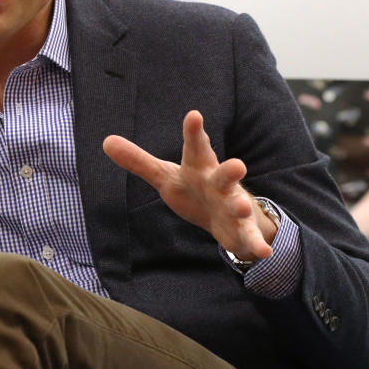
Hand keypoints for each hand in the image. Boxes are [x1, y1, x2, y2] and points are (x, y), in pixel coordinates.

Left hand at [102, 110, 275, 261]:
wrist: (225, 217)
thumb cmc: (193, 188)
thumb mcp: (164, 176)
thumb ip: (138, 161)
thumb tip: (105, 141)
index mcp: (199, 167)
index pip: (195, 147)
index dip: (194, 132)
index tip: (194, 115)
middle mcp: (218, 183)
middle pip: (224, 174)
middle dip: (231, 170)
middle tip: (238, 165)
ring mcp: (232, 205)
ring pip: (238, 204)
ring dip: (241, 206)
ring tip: (242, 208)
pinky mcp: (240, 229)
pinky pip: (248, 237)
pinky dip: (255, 244)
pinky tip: (262, 253)